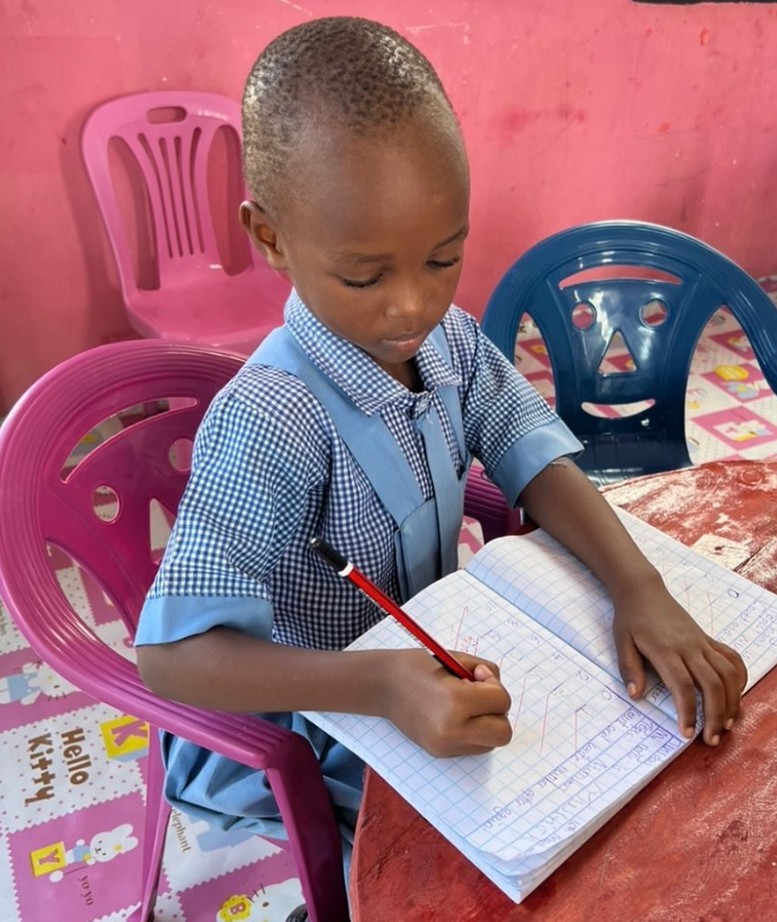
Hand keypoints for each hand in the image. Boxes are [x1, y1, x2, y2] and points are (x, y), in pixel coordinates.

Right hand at [382, 650, 511, 756]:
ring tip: (467, 706)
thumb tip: (496, 687)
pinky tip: (457, 716)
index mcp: (455, 702)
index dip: (493, 684)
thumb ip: (482, 671)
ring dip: (488, 723)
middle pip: (502, 732)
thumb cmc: (418, 667)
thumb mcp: (454, 658)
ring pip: (491, 743)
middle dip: (498, 711)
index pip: (501, 701)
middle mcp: (451, 730)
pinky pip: (474, 746)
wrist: (382, 686)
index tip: (477, 676)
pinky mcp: (441, 753)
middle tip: (479, 695)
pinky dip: (474, 731)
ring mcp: (445, 746)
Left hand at [611, 579, 747, 745]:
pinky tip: (735, 695)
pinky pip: (732, 658)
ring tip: (727, 725)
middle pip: (712, 684)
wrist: (643, 591)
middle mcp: (689, 647)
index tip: (687, 734)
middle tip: (711, 740)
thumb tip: (635, 695)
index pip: (683, 686)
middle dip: (716, 716)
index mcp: (665, 650)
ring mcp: (702, 642)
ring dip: (731, 702)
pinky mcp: (708, 639)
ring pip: (728, 674)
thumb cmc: (630, 619)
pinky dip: (739, 678)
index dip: (688, 712)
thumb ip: (629, 669)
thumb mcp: (621, 642)